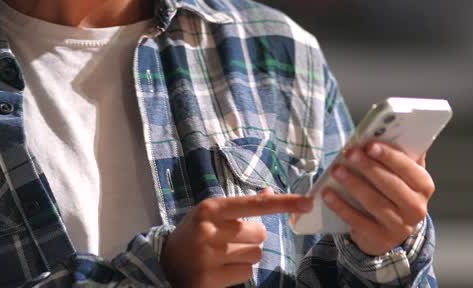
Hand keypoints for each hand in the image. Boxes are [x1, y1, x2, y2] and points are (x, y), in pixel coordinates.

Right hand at [162, 188, 312, 287]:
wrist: (163, 262)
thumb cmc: (193, 233)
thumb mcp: (212, 213)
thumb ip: (241, 205)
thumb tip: (270, 193)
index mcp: (211, 208)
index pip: (255, 204)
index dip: (284, 203)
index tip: (309, 201)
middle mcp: (209, 230)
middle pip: (259, 234)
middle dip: (251, 238)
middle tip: (229, 241)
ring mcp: (208, 256)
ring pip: (255, 255)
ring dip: (245, 256)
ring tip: (223, 256)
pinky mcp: (209, 279)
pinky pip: (246, 274)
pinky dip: (238, 272)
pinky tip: (220, 270)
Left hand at [321, 142, 434, 255]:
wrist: (389, 231)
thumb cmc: (395, 193)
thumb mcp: (403, 175)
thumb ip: (403, 154)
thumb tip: (399, 127)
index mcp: (424, 186)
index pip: (409, 168)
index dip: (389, 156)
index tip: (370, 144)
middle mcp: (416, 208)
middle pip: (391, 185)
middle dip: (368, 167)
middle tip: (349, 153)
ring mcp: (399, 227)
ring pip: (374, 203)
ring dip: (353, 184)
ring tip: (336, 170)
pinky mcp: (379, 239)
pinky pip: (358, 220)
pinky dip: (341, 206)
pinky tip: (328, 194)